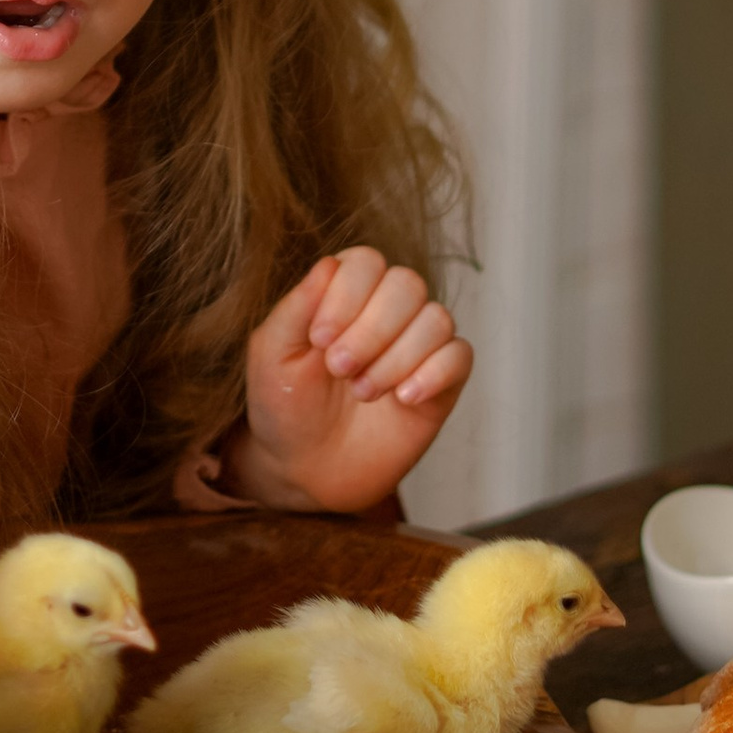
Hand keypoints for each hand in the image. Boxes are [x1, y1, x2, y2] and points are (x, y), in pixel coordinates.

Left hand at [231, 246, 473, 513]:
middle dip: (372, 329)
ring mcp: (417, 345)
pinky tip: (402, 399)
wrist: (305, 470)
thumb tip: (329, 264)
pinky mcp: (441, 383)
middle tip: (339, 369)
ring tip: (363, 392)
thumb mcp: (272, 355)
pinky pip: (460, 356)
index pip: (365, 262)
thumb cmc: (285, 405)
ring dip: (397, 358)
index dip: (347, 296)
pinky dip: (434, 374)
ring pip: (436, 319)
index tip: (320, 340)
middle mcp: (387, 310)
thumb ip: (297, 307)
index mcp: (345, 293)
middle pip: (407, 284)